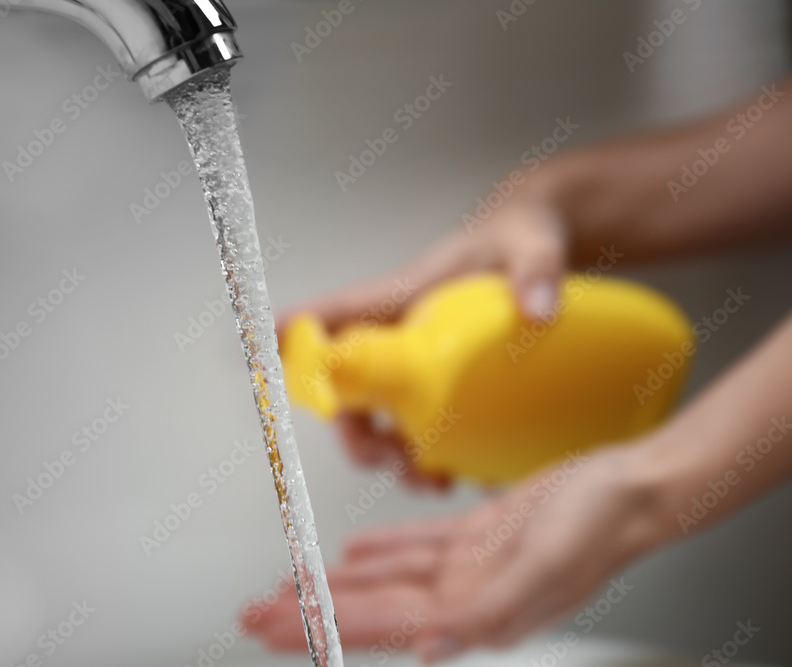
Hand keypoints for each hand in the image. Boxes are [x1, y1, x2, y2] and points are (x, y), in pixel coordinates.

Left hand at [242, 444, 675, 661]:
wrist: (633, 487)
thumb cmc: (602, 525)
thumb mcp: (547, 564)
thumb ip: (489, 610)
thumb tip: (432, 649)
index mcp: (480, 614)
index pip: (383, 628)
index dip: (323, 629)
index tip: (274, 628)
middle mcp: (468, 598)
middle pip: (371, 610)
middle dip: (311, 615)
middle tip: (255, 616)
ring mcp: (472, 569)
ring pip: (385, 582)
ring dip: (334, 587)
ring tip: (289, 592)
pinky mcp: (480, 538)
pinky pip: (415, 549)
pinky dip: (379, 555)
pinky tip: (351, 559)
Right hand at [278, 192, 569, 486]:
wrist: (535, 246)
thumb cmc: (518, 236)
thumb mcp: (532, 244)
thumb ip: (537, 269)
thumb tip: (537, 310)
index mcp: (402, 295)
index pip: (332, 315)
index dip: (289, 341)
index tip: (254, 360)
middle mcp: (397, 331)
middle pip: (346, 386)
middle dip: (356, 432)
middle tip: (391, 458)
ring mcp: (416, 357)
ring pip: (376, 414)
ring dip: (391, 454)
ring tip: (432, 480)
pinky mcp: (442, 378)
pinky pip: (415, 422)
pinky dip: (427, 455)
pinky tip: (464, 472)